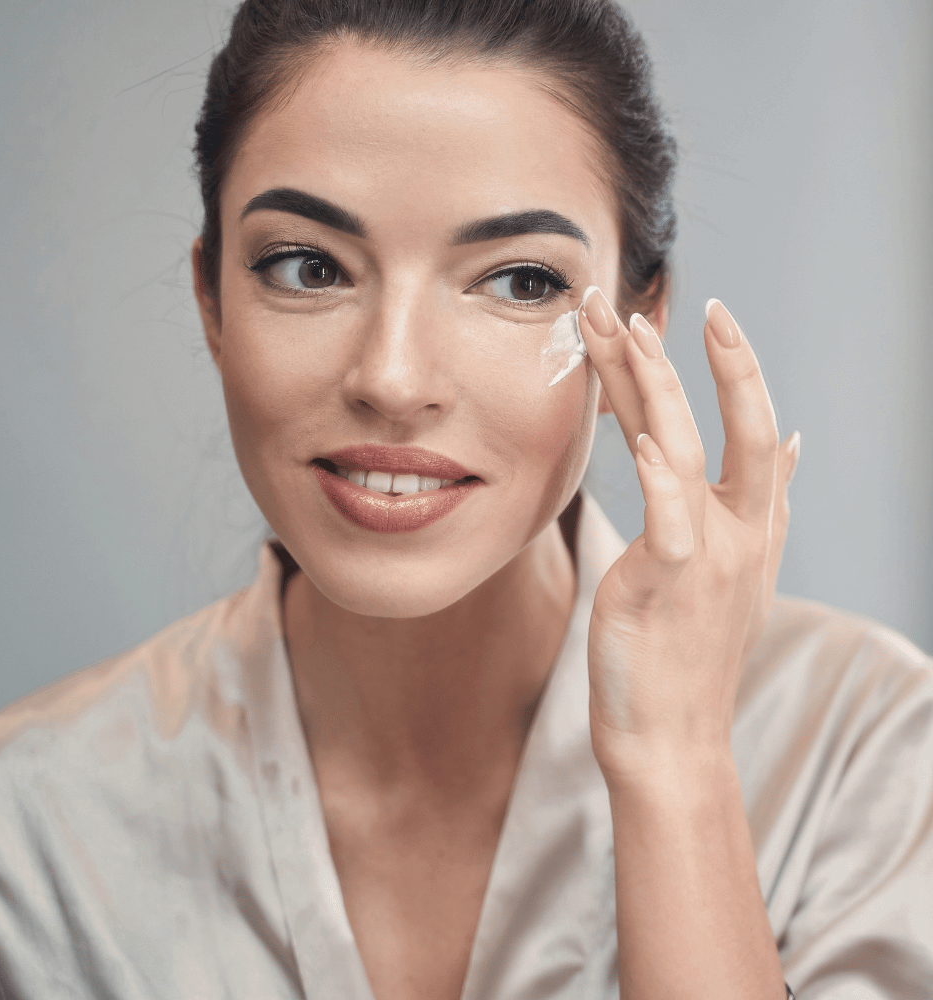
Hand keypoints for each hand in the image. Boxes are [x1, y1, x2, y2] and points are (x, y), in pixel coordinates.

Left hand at [577, 290, 799, 788]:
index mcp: (751, 524)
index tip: (710, 315)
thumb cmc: (689, 652)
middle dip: (689, 359)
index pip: (748, 427)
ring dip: (657, 387)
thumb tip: (793, 443)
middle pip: (722, 425)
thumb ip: (757, 503)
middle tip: (651, 300)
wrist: (674, 738)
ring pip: (688, 453)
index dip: (734, 368)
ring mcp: (711, 556)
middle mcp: (740, 532)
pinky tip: (643, 436)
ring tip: (628, 331)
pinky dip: (660, 477)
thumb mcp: (737, 572)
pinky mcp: (669, 584)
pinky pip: (669, 520)